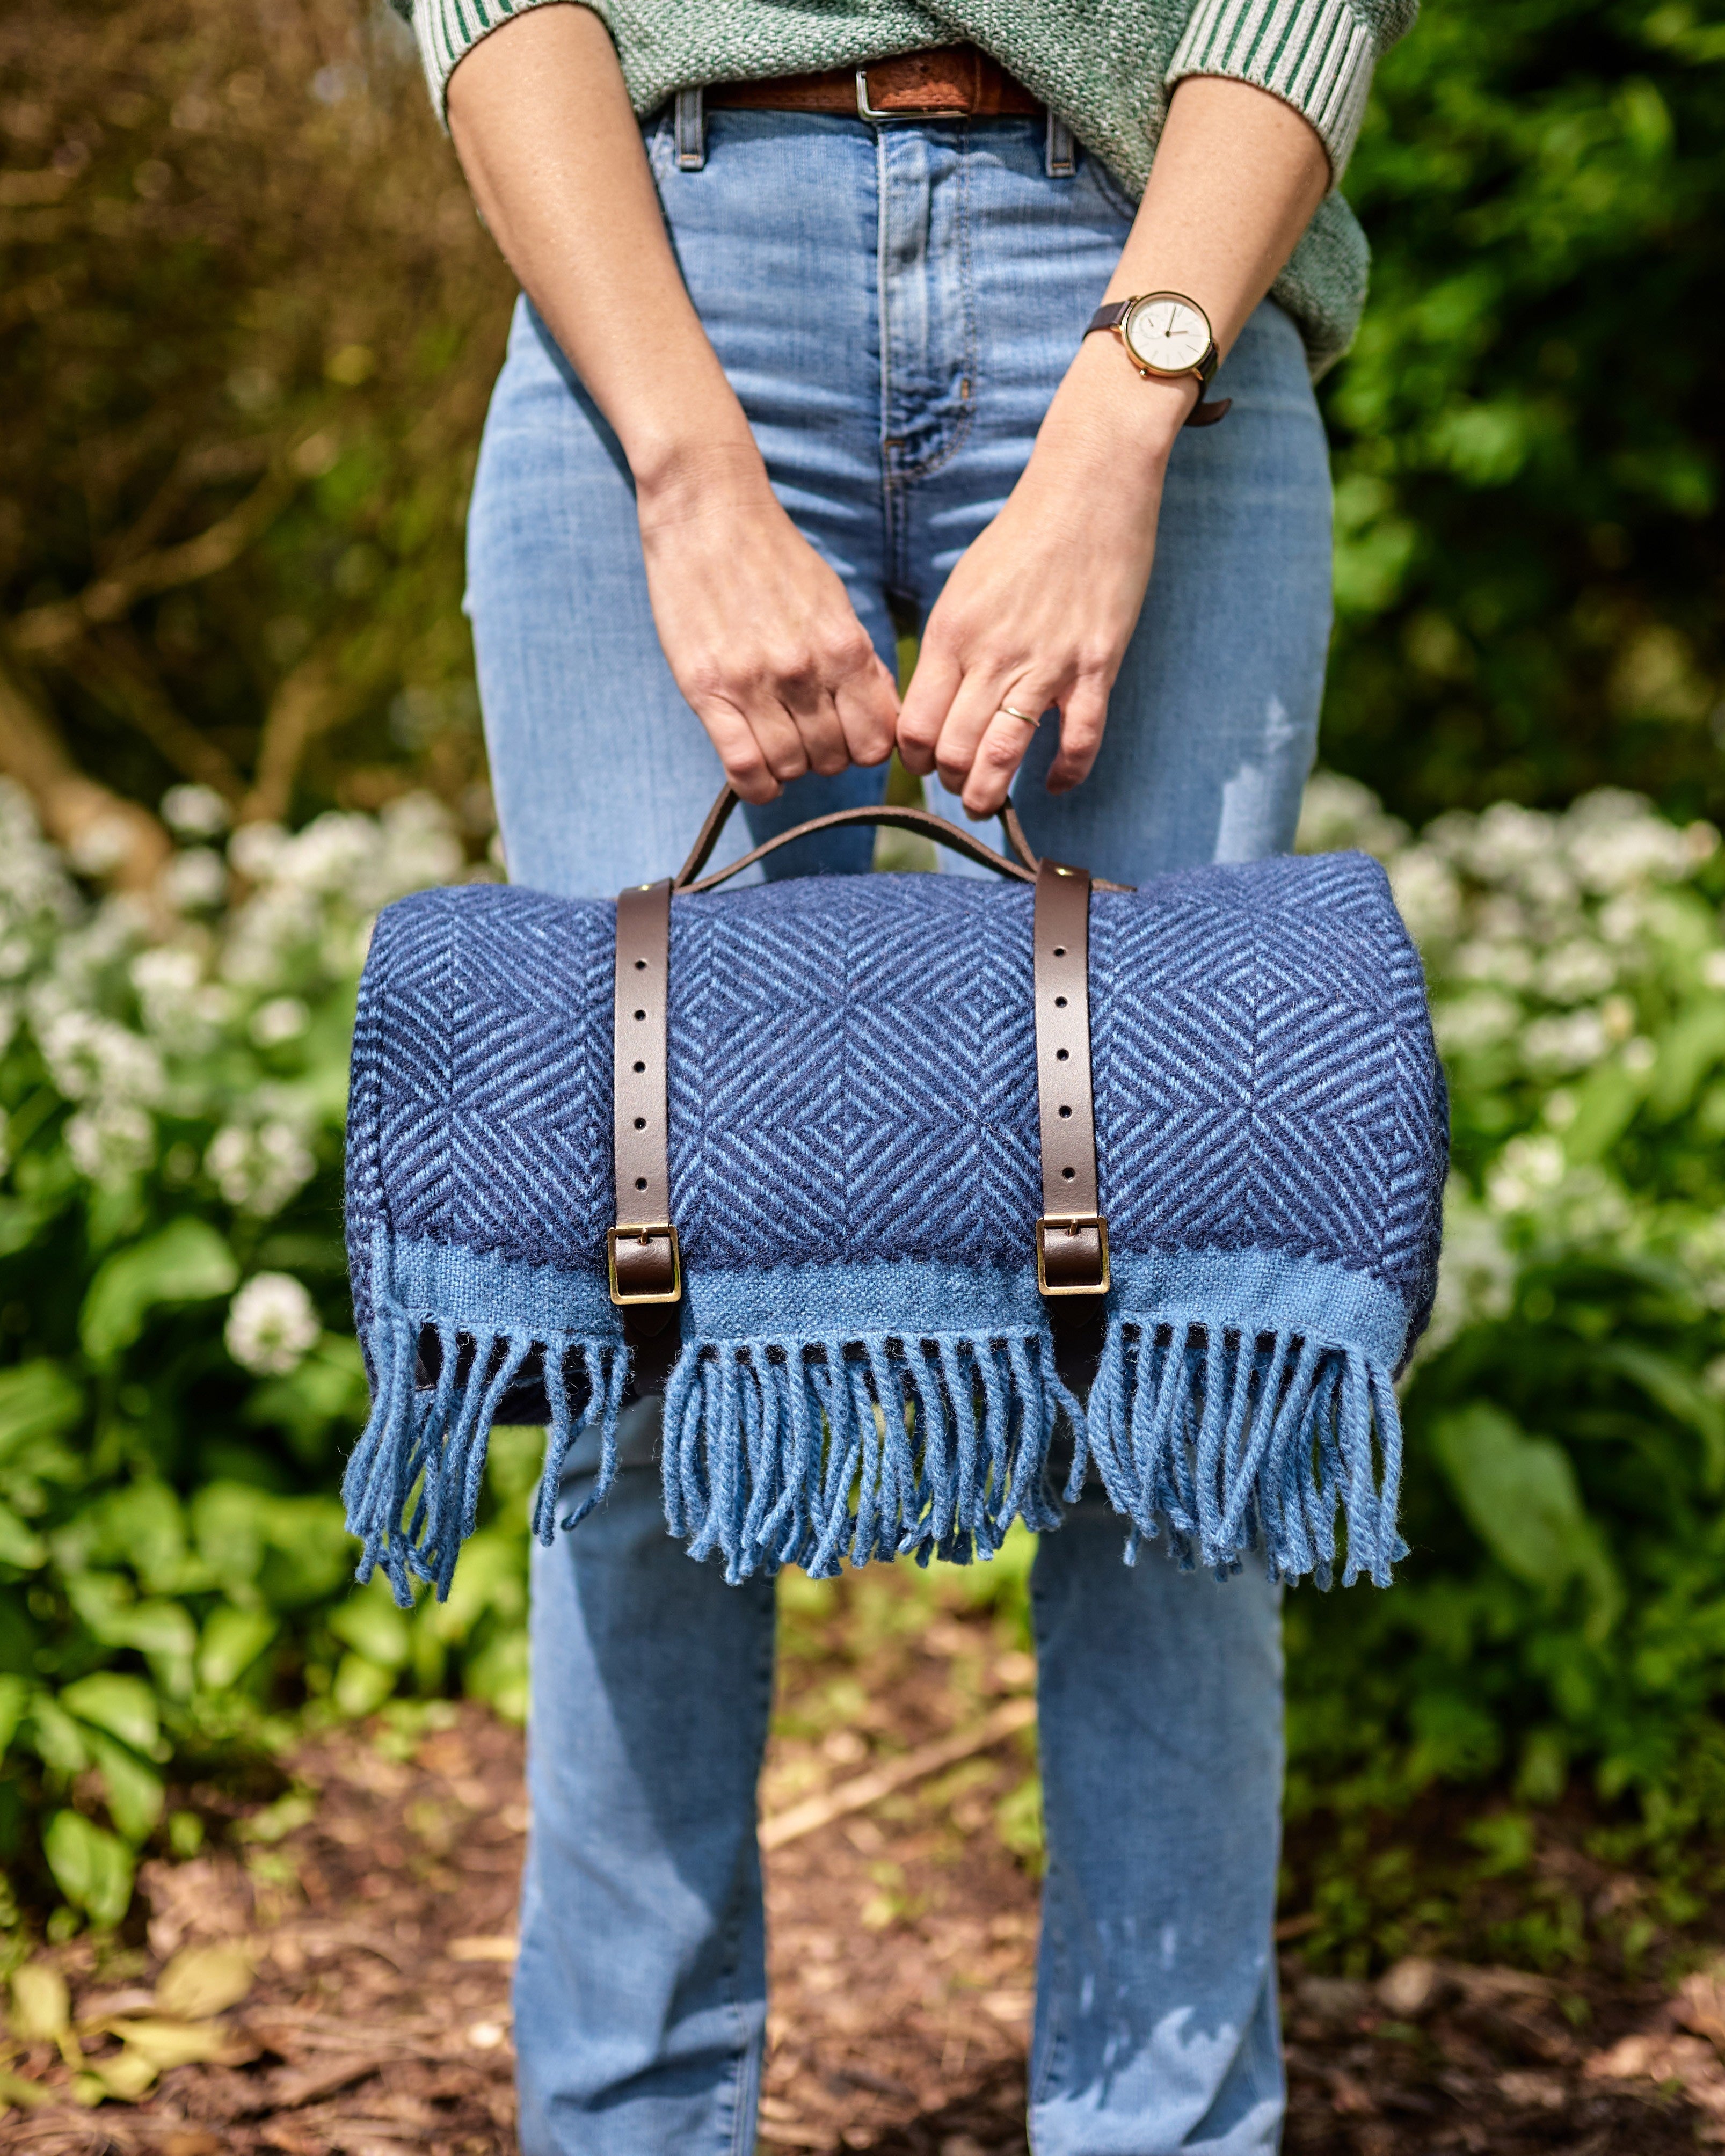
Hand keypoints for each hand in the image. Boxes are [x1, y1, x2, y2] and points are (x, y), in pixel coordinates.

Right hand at [636, 445, 898, 803]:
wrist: (708, 513)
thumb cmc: (773, 558)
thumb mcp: (833, 603)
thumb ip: (858, 661)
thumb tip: (882, 714)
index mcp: (845, 647)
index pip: (877, 739)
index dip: (865, 747)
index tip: (848, 736)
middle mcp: (805, 670)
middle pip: (834, 760)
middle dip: (825, 756)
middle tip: (806, 732)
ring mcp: (754, 683)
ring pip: (791, 768)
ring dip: (788, 765)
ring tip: (776, 738)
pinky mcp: (707, 690)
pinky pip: (745, 767)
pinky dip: (757, 783)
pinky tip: (757, 772)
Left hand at [897, 348, 1192, 816]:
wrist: (1087, 489)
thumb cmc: (1022, 539)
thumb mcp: (964, 591)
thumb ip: (949, 649)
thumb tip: (938, 703)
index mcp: (951, 635)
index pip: (915, 725)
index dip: (916, 757)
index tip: (927, 761)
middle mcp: (992, 655)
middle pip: (953, 750)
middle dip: (951, 781)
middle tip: (959, 783)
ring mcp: (1046, 664)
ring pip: (1004, 755)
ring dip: (990, 792)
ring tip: (988, 801)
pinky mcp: (1096, 665)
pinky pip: (1079, 741)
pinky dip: (1065, 774)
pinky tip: (1054, 783)